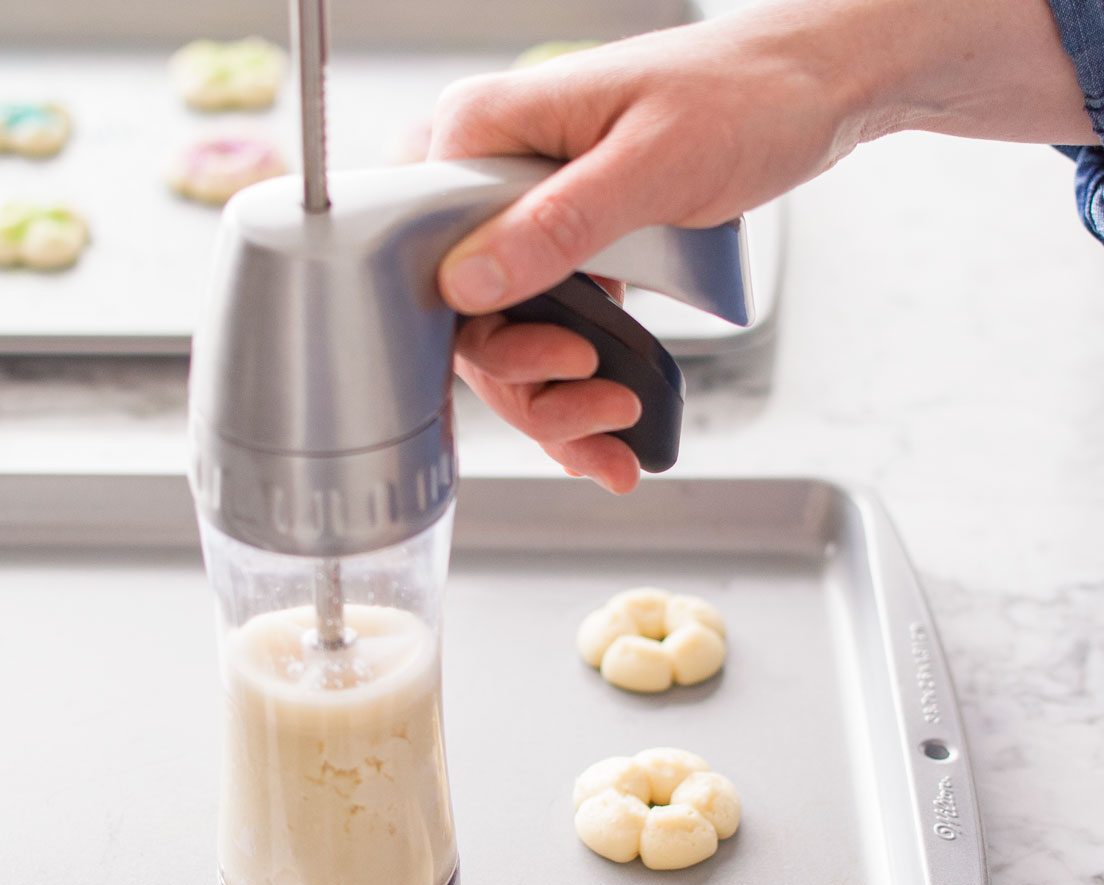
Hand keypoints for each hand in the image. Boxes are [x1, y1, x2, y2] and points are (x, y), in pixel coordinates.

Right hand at [429, 0, 1090, 491]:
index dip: (484, 332)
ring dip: (558, 406)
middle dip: (534, 386)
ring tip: (619, 430)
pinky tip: (610, 439)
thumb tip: (467, 283)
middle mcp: (493, 182)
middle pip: (471, 321)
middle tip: (606, 405)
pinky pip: (551, 335)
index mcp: (486, 134)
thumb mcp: (652, 164)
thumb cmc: (741, 95)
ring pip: (509, 343)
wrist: (808, 90)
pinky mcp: (567, 252)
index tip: (561, 359)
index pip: (432, 260)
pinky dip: (578, 394)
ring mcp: (529, 223)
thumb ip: (557, 225)